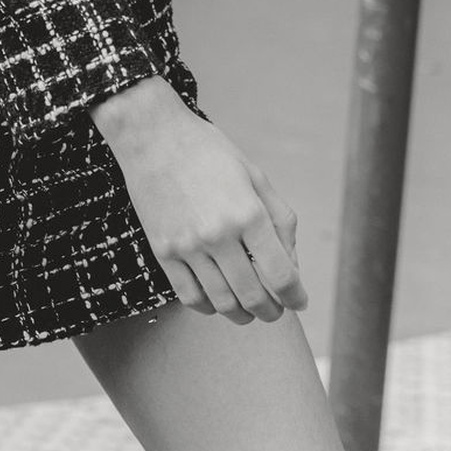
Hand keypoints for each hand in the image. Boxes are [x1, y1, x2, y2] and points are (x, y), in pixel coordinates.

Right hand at [96, 81, 307, 322]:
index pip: (281, 274)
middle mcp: (218, 234)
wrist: (152, 136)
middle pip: (253, 296)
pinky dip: (209, 308)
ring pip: (222, 302)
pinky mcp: (163, 251)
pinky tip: (218, 301)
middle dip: (272, 311)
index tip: (299, 301)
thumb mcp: (255, 176)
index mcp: (248, 212)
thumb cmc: (208, 152)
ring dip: (242, 314)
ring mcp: (187, 246)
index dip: (295, 296)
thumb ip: (280, 220)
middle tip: (276, 310)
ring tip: (249, 310)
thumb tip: (291, 265)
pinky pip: (190, 296)